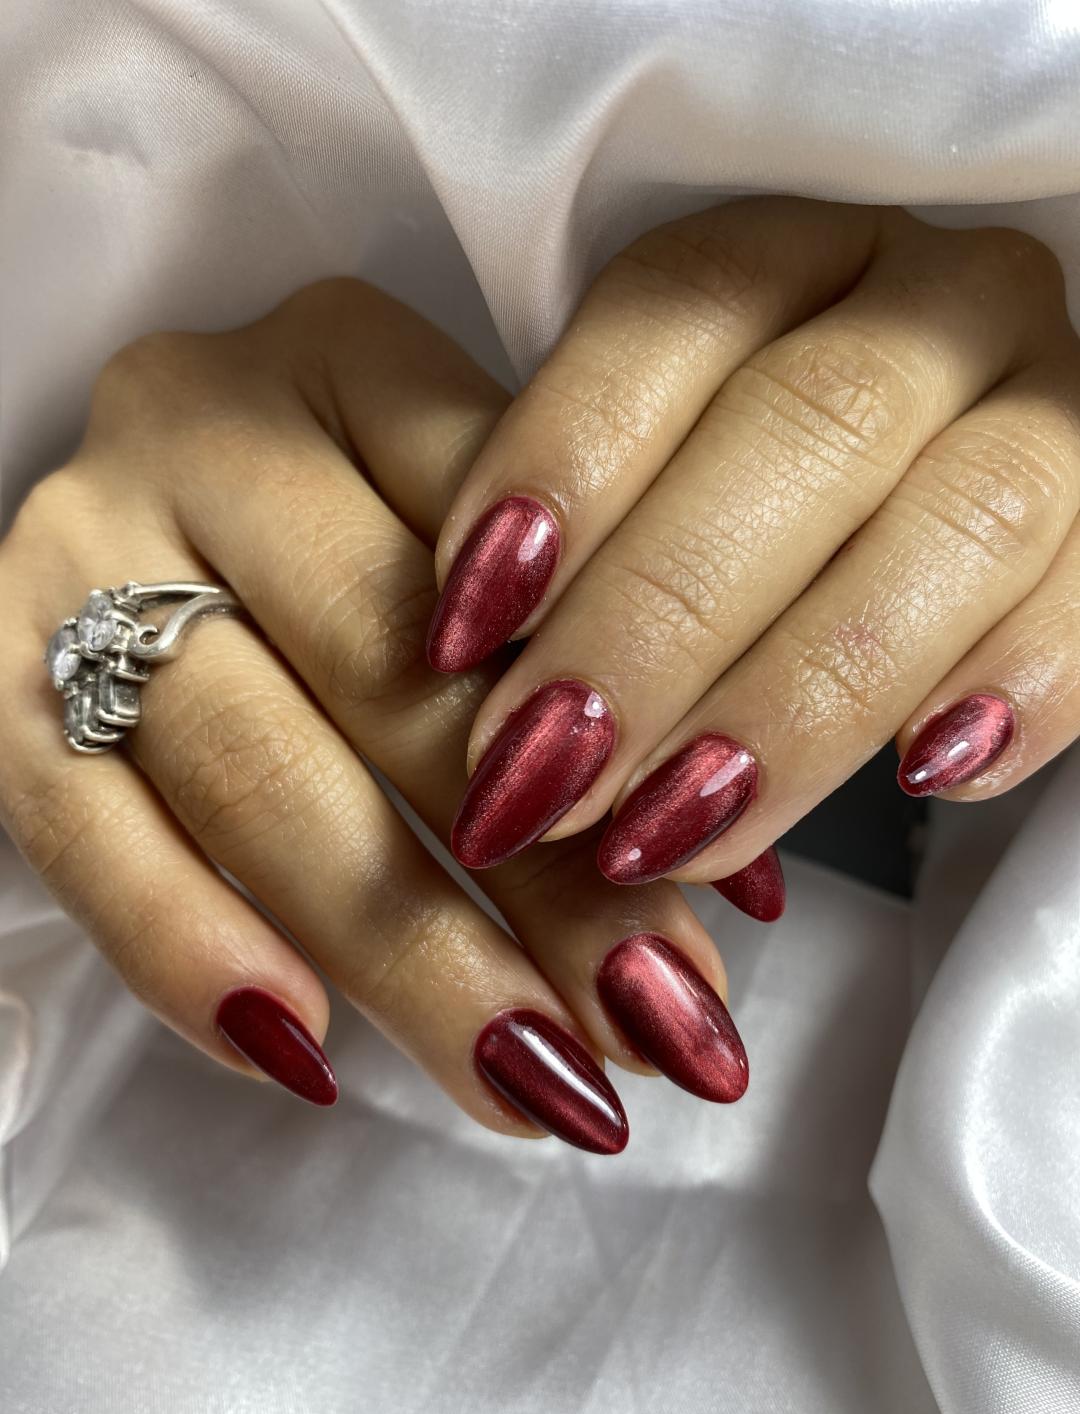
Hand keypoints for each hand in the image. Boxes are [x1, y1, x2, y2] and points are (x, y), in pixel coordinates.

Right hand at [0, 281, 750, 1152]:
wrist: (142, 524)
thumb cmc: (345, 544)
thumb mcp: (464, 540)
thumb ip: (575, 670)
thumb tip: (731, 889)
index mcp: (350, 357)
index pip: (515, 554)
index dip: (628, 741)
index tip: (723, 908)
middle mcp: (203, 423)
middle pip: (392, 672)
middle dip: (539, 880)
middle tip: (653, 1029)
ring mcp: (78, 543)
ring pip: (255, 771)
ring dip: (405, 953)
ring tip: (533, 1085)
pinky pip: (80, 829)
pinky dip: (191, 953)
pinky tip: (310, 1062)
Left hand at [427, 197, 1079, 897]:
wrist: (916, 480)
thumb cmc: (730, 489)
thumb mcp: (639, 476)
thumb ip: (574, 544)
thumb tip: (505, 719)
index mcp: (791, 252)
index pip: (674, 310)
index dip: (562, 465)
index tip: (462, 629)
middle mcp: (933, 302)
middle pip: (807, 431)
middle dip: (661, 626)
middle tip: (547, 781)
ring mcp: (1045, 401)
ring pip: (956, 527)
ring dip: (802, 703)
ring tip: (675, 835)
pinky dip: (1021, 690)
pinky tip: (925, 783)